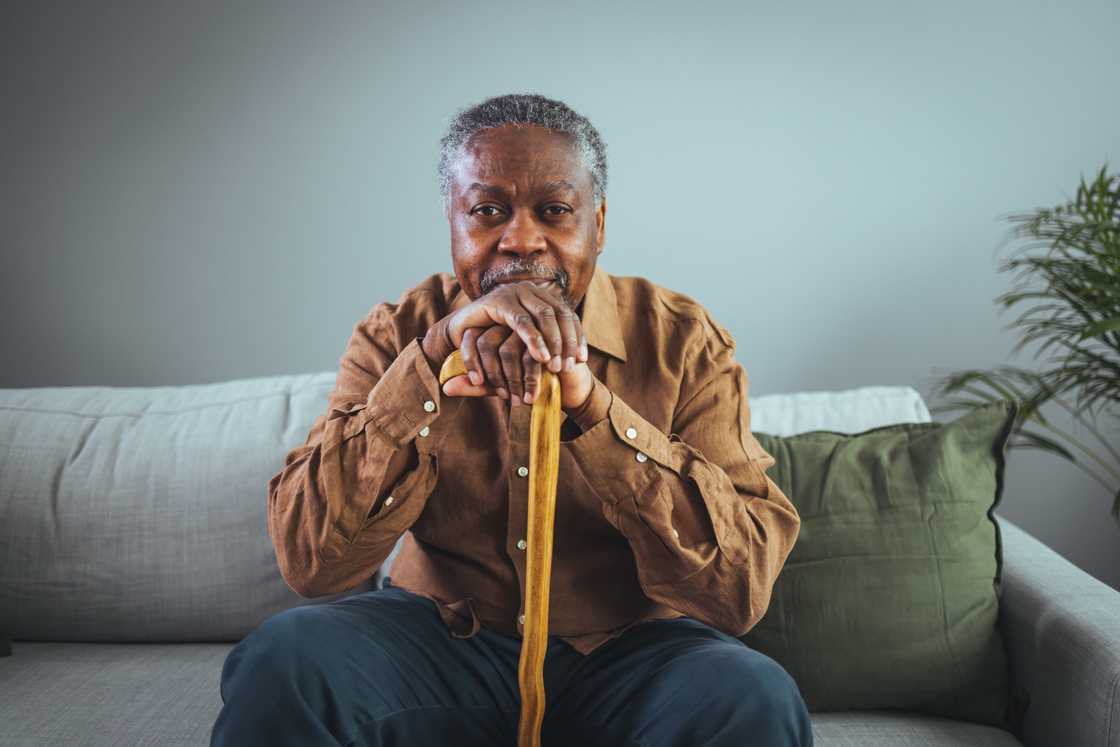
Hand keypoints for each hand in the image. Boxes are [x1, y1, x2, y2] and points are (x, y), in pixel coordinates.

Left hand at [441, 323, 593, 409]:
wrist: (566, 384)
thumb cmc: (526, 384)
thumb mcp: (497, 387)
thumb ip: (473, 385)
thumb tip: (446, 388)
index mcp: (490, 329)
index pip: (470, 341)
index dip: (472, 365)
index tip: (486, 389)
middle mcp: (505, 322)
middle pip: (487, 344)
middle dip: (496, 377)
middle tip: (509, 398)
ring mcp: (527, 323)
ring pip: (509, 350)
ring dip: (515, 379)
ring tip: (526, 399)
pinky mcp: (548, 330)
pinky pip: (532, 353)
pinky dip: (532, 376)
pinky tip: (536, 392)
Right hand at [446, 280, 587, 376]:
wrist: (461, 331)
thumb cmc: (495, 341)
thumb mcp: (525, 343)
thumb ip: (547, 345)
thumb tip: (578, 360)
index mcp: (541, 297)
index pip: (567, 315)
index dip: (577, 337)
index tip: (582, 360)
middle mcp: (531, 290)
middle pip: (560, 313)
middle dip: (567, 341)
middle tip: (568, 366)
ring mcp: (515, 292)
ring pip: (544, 315)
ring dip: (553, 342)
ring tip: (555, 366)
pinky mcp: (499, 301)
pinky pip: (521, 321)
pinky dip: (533, 340)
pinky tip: (540, 357)